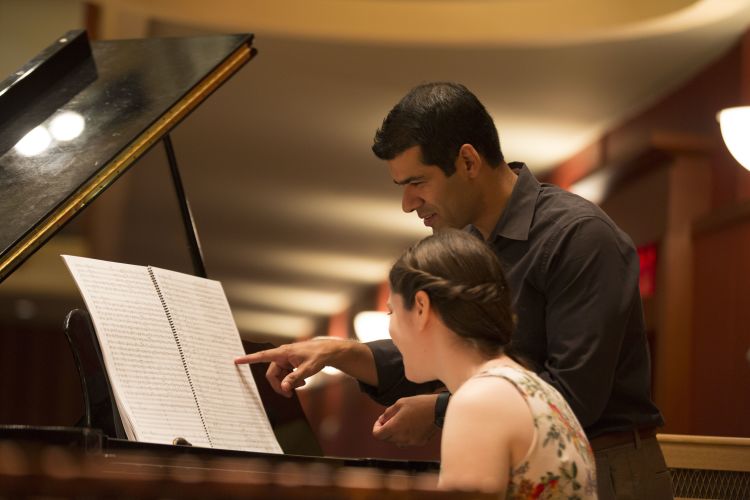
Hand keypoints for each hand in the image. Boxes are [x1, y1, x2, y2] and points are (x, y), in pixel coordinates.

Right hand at [234, 338, 376, 396]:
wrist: (329, 351)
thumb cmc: (319, 356)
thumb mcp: (307, 370)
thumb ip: (294, 379)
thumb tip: (284, 388)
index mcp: (283, 353)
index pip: (262, 356)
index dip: (248, 359)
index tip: (236, 360)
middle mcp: (283, 355)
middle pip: (272, 373)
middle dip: (279, 385)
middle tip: (289, 394)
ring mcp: (287, 359)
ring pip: (280, 375)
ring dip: (287, 383)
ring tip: (301, 386)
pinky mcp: (291, 363)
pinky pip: (286, 374)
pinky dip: (291, 380)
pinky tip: (302, 383)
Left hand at [372, 394, 438, 446]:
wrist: (439, 409)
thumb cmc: (419, 404)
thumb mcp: (400, 403)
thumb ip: (388, 413)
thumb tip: (382, 420)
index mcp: (394, 427)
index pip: (377, 435)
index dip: (376, 427)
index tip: (380, 421)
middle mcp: (401, 437)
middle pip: (386, 438)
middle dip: (385, 429)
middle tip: (390, 418)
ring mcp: (411, 441)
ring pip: (397, 441)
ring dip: (396, 433)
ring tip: (402, 421)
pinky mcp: (420, 442)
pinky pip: (408, 441)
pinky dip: (406, 435)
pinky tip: (412, 425)